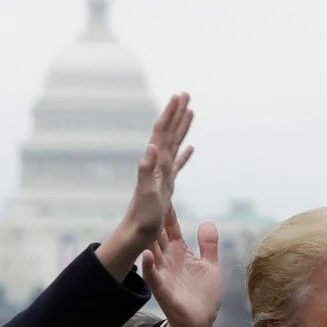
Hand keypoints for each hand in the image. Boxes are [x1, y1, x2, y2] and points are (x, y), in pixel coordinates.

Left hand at [97, 93, 194, 280]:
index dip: (170, 114)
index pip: (163, 132)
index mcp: (155, 163)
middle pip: (169, 132)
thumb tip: (152, 146)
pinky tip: (190, 147)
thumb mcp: (145, 192)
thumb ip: (146, 169)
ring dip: (182, 127)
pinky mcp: (167, 185)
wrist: (137, 231)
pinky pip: (178, 164)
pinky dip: (184, 153)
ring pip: (175, 144)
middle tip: (185, 94)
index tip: (178, 96)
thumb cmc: (142, 215)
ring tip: (190, 112)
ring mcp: (163, 174)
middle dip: (177, 113)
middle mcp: (158, 164)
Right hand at [145, 208, 220, 326]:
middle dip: (151, 218)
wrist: (200, 322)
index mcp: (179, 252)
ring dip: (146, 238)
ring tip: (141, 222)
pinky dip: (148, 266)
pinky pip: (153, 276)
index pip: (170, 227)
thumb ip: (208, 244)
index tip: (162, 190)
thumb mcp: (210, 265)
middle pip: (157, 234)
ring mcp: (164, 274)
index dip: (167, 211)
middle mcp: (168, 260)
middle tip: (144, 198)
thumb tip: (208, 222)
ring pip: (152, 252)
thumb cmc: (204, 295)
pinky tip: (145, 255)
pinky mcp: (163, 290)